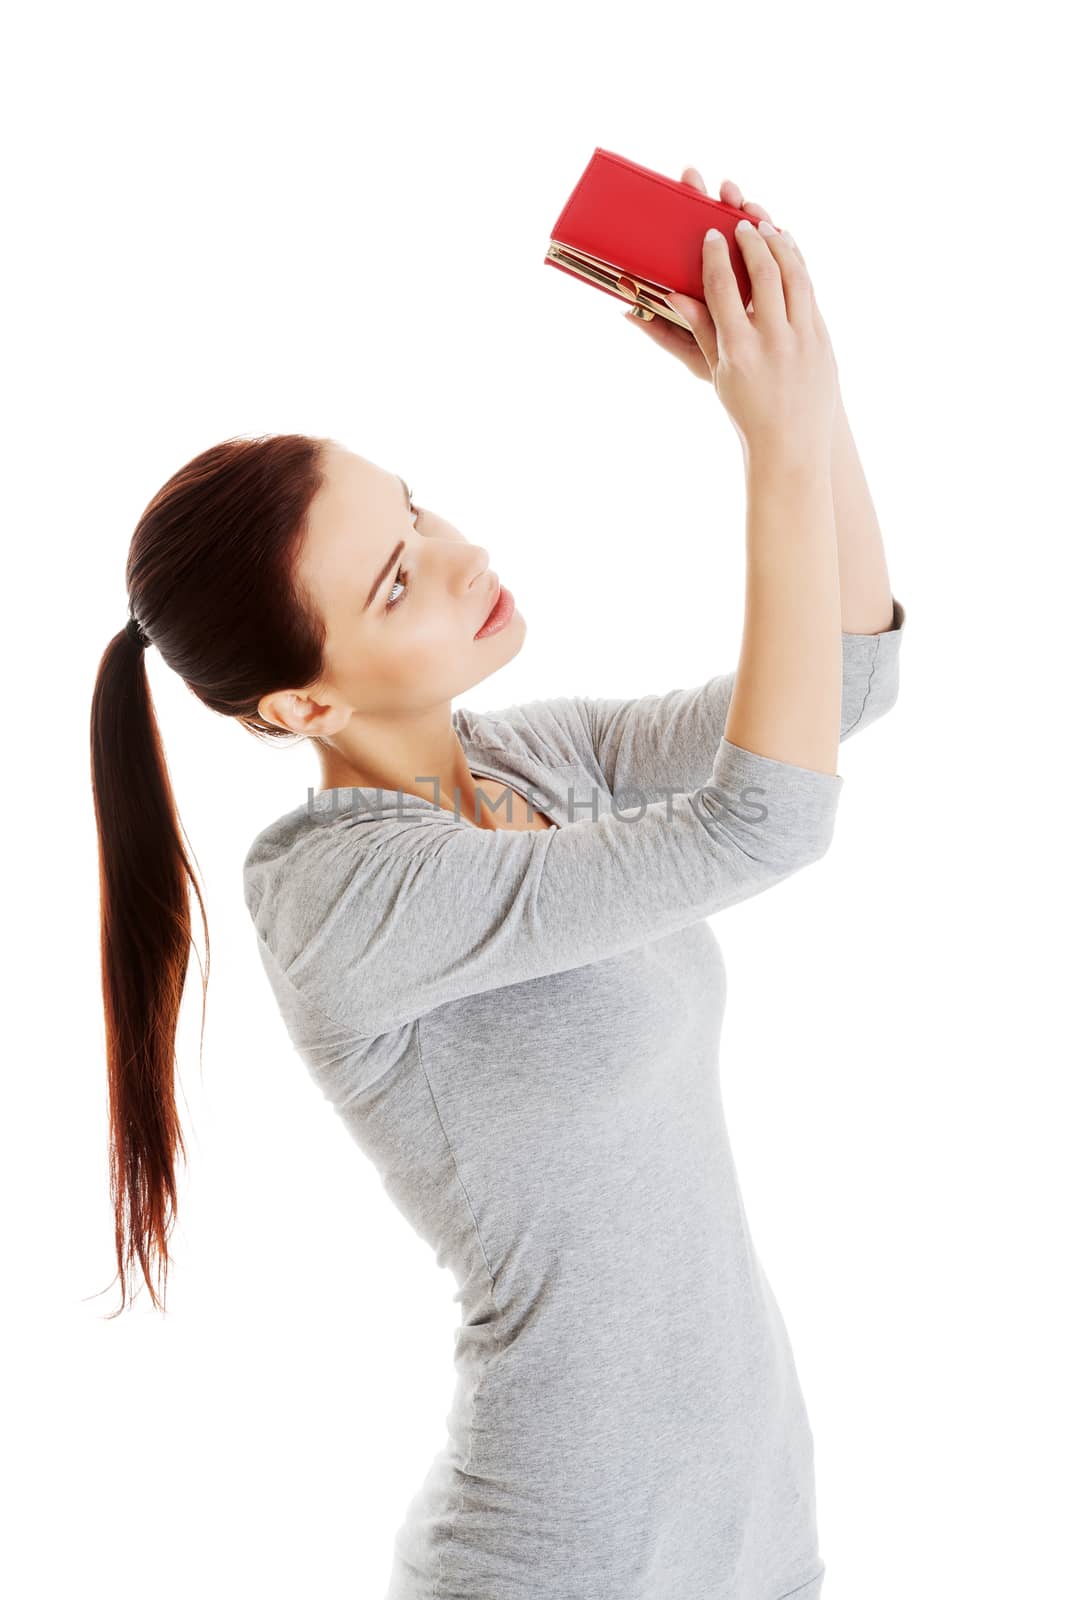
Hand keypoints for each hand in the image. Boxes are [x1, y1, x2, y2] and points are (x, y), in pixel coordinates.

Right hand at [624, 170, 837, 409]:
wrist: (791, 445)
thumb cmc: (747, 411)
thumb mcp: (718, 374)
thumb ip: (701, 330)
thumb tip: (674, 295)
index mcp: (739, 351)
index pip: (723, 288)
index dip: (715, 256)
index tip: (711, 235)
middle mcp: (773, 341)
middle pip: (763, 272)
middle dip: (751, 240)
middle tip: (741, 224)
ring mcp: (802, 339)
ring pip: (794, 275)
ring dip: (779, 244)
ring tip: (766, 228)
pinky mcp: (822, 340)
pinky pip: (810, 291)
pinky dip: (798, 266)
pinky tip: (788, 253)